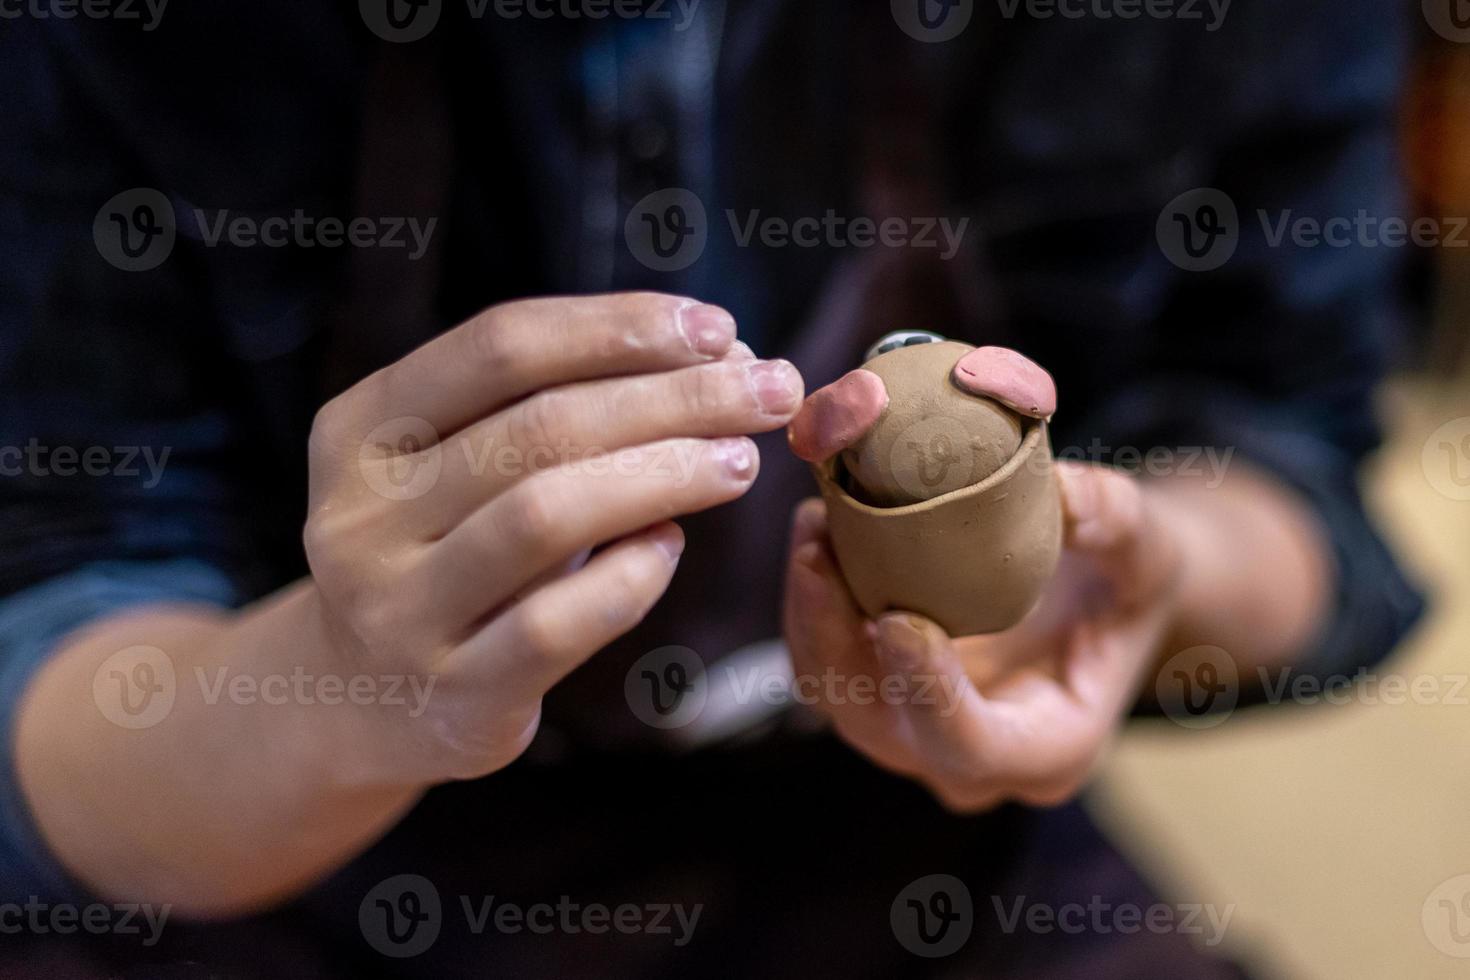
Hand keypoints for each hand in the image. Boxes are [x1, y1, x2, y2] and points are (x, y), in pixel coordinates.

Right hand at [305, 292, 802, 782]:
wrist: (361, 702)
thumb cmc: (449, 552)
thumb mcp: (463, 466)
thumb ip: (561, 407)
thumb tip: (720, 355)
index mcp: (361, 430)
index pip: (500, 345)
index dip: (617, 327)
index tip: (716, 326)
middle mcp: (360, 516)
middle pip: (539, 425)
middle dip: (675, 397)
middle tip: (769, 390)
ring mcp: (399, 612)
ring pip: (546, 514)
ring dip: (665, 474)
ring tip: (740, 461)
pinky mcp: (455, 696)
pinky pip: (557, 624)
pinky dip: (631, 575)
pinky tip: (671, 546)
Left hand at [782, 349, 1180, 809]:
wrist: (1094, 594)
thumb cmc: (1127, 581)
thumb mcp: (1148, 547)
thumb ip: (1115, 522)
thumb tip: (1061, 493)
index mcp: (1049, 749)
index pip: (973, 748)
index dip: (927, 692)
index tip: (894, 620)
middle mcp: (970, 761)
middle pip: (879, 725)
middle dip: (834, 639)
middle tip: (819, 548)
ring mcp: (914, 732)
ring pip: (834, 695)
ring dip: (810, 613)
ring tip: (814, 523)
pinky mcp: (877, 693)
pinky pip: (824, 661)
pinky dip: (811, 602)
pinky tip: (817, 529)